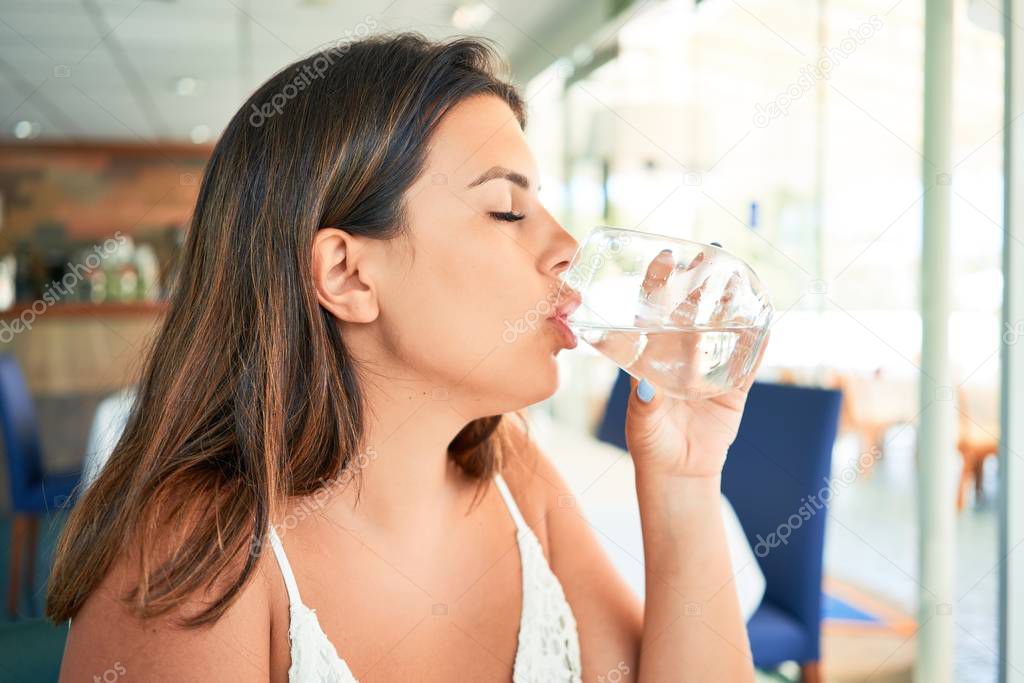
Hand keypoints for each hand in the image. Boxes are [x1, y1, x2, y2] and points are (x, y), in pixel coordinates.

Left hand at [623, 247, 769, 478]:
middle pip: (692, 310)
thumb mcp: (641, 422)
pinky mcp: (734, 388)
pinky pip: (749, 361)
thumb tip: (646, 387)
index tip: (665, 256)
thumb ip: (645, 404)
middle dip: (700, 282)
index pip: (654, 310)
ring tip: (740, 277)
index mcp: (653, 356)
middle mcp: (681, 355)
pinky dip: (759, 341)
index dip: (659, 282)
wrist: (679, 473)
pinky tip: (767, 318)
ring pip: (722, 328)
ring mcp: (709, 368)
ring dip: (731, 304)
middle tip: (710, 253)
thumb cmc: (650, 443)